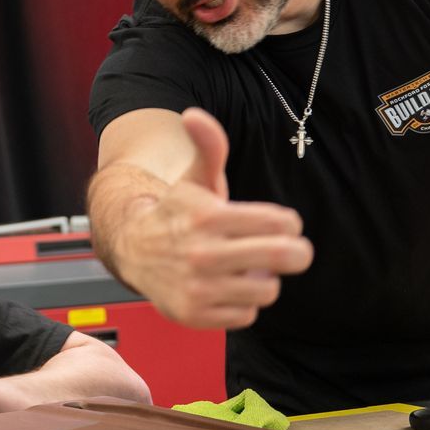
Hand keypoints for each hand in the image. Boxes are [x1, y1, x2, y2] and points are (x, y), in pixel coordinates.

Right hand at [112, 108, 311, 329]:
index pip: (281, 223)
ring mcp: (198, 288)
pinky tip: (228, 288)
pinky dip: (243, 303)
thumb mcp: (194, 178)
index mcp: (208, 216)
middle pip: (283, 257)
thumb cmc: (177, 213)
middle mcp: (202, 253)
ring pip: (268, 289)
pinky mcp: (195, 315)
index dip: (289, 224)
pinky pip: (247, 314)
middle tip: (293, 251)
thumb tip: (194, 114)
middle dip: (297, 253)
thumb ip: (208, 147)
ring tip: (249, 268)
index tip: (283, 225)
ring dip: (264, 279)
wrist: (133, 250)